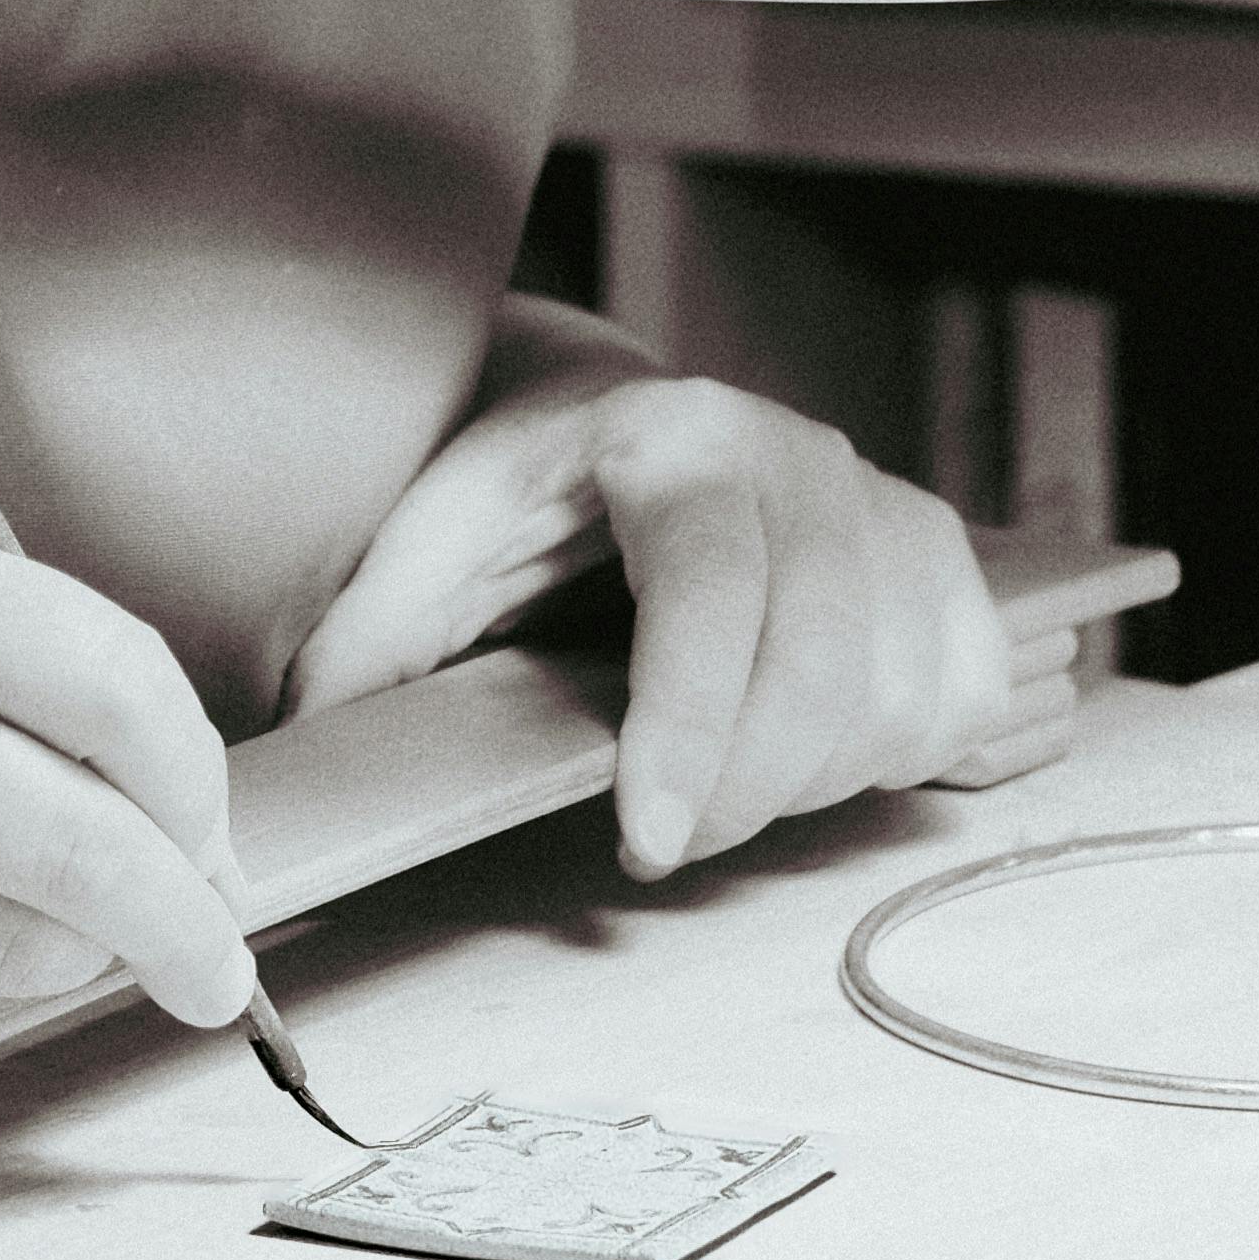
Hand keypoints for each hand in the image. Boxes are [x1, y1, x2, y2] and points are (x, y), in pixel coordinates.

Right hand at [0, 522, 258, 1024]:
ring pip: (13, 941)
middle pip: (81, 844)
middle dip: (179, 923)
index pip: (117, 689)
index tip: (217, 842)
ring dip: (72, 956)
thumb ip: (45, 689)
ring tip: (50, 919)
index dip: (197, 787)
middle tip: (217, 967)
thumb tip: (200, 843)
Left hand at [294, 365, 1052, 879]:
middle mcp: (791, 452)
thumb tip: (299, 767)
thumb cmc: (508, 496)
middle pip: (820, 664)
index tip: (646, 840)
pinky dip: (896, 752)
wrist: (595, 419)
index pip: (708, 589)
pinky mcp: (937, 553)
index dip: (688, 729)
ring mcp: (878, 498)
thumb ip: (361, 652)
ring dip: (811, 780)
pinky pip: (959, 692)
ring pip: (896, 693)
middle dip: (739, 791)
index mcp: (664, 435)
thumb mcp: (412, 554)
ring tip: (721, 780)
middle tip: (661, 839)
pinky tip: (809, 750)